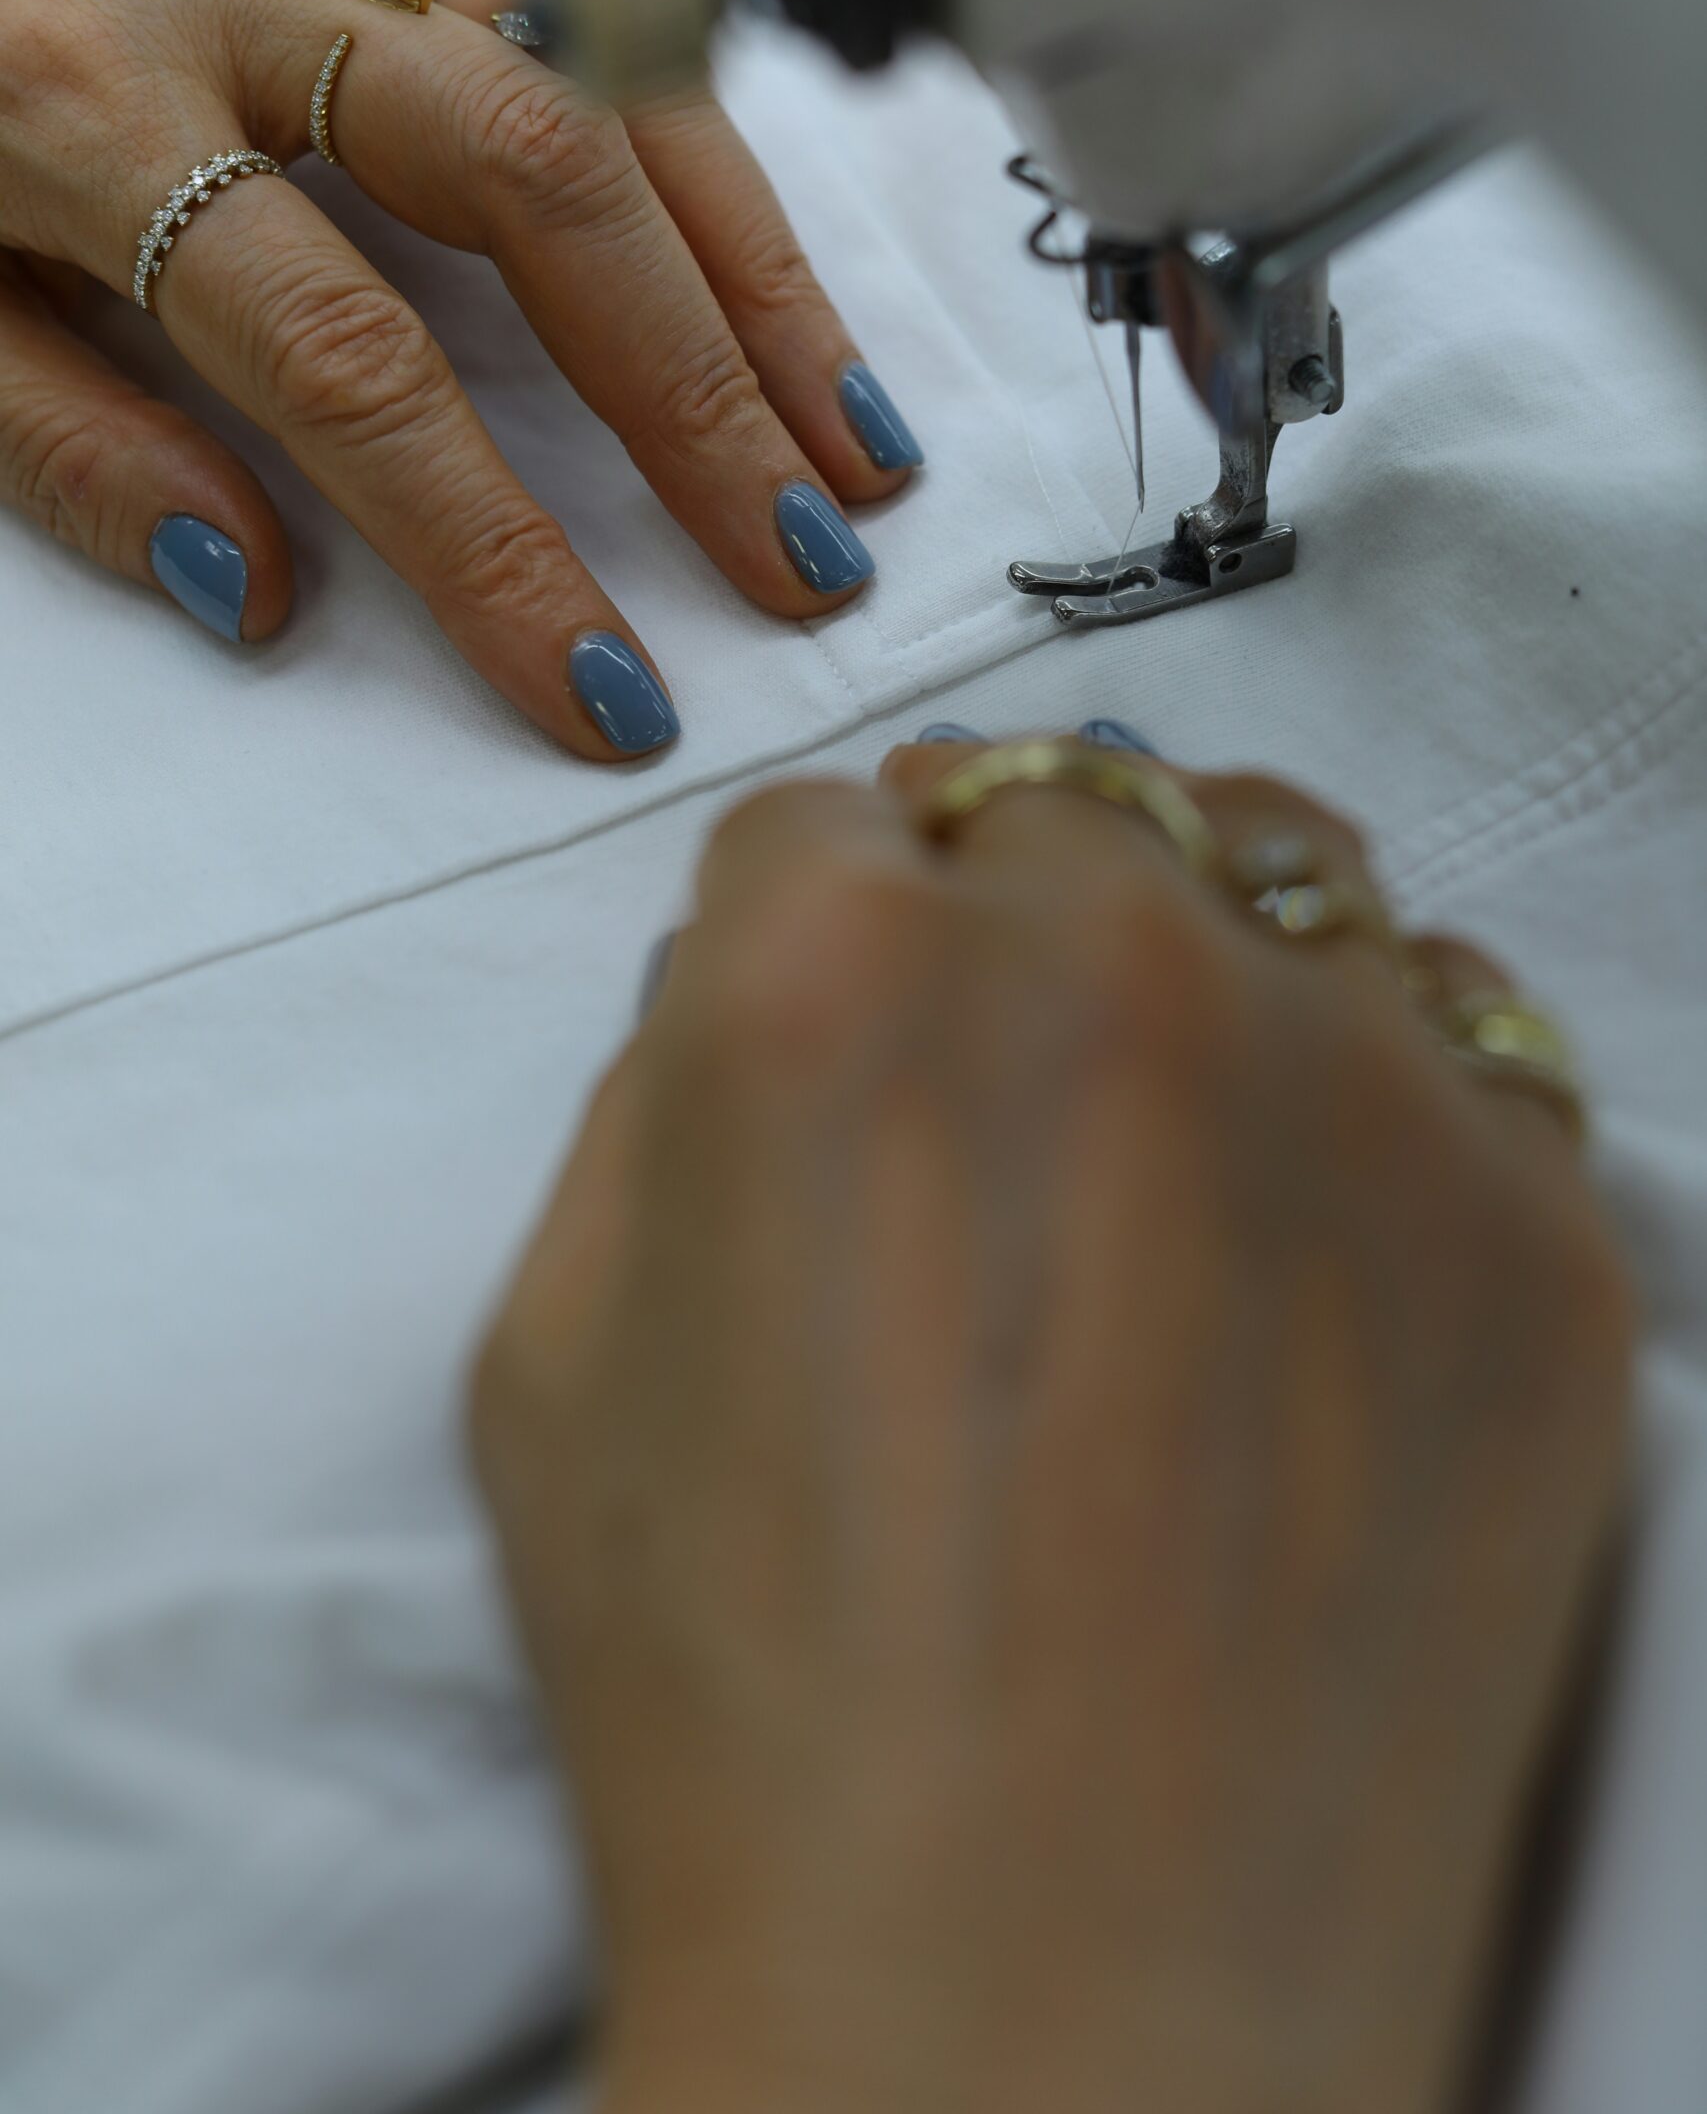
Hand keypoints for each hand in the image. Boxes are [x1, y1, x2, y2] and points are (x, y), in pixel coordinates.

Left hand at [0, 0, 920, 755]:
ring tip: (852, 450)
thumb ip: (69, 449)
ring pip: (610, 70)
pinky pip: (603, 8)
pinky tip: (785, 294)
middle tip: (796, 562)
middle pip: (536, 181)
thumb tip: (264, 596)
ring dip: (756, 277)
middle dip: (693, 394)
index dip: (491, 539)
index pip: (343, 360)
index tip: (598, 688)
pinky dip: (714, 165)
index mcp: (84, 96)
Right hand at [470, 734, 1630, 2113]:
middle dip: (1010, 922)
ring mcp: (1363, 1091)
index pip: (831, 824)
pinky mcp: (1542, 1233)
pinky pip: (1473, 1050)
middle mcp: (1117, 971)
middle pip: (1068, 811)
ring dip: (1216, 947)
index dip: (813, 939)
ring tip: (1182, 1129)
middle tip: (1005, 1101)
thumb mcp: (555, 1356)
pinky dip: (1383, 1100)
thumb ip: (664, 1092)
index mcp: (838, 976)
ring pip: (1294, 876)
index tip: (842, 1040)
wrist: (1036, 2021)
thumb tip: (776, 988)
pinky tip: (1319, 1257)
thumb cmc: (750, 1713)